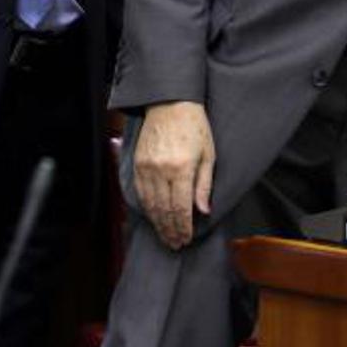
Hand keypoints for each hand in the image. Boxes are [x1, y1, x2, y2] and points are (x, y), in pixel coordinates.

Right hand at [134, 100, 215, 249]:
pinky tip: (152, 216)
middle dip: (170, 230)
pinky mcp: (137, 162)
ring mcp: (146, 167)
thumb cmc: (194, 126)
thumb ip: (204, 185)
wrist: (170, 103)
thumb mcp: (208, 154)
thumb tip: (203, 211)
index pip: (180, 208)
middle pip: (164, 210)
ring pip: (150, 204)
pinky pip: (140, 192)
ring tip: (164, 236)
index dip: (183, 228)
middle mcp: (161, 170)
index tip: (186, 239)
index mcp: (181, 169)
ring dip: (157, 223)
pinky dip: (146, 207)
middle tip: (175, 244)